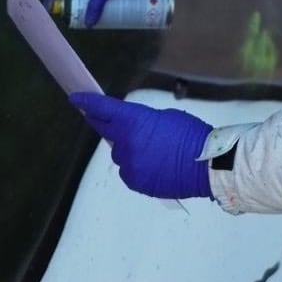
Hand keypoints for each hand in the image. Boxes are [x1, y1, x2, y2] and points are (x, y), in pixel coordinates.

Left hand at [70, 93, 212, 199]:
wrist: (207, 164)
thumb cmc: (190, 134)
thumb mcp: (165, 117)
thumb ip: (142, 121)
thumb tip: (132, 128)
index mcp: (134, 121)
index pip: (103, 109)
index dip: (87, 103)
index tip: (75, 98)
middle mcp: (126, 144)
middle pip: (108, 134)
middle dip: (110, 128)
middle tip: (114, 124)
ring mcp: (130, 165)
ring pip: (120, 156)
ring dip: (129, 151)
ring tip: (154, 152)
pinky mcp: (136, 183)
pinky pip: (129, 172)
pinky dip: (137, 167)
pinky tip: (156, 166)